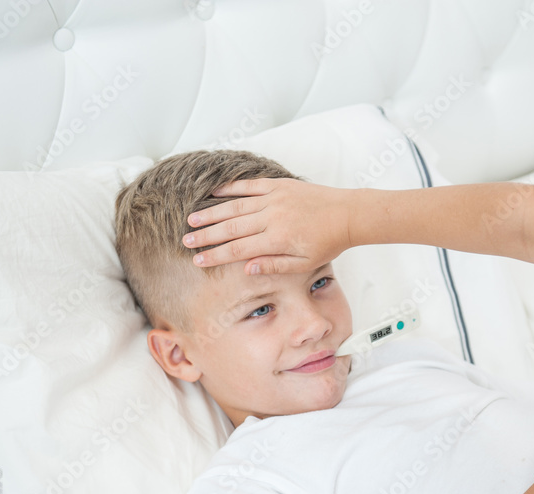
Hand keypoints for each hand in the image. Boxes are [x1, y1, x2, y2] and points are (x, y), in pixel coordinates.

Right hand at [182, 178, 353, 273]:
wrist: (347, 214)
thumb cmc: (328, 242)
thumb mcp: (304, 263)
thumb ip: (275, 265)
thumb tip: (247, 268)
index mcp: (277, 239)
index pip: (238, 249)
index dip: (215, 255)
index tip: (198, 261)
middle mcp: (271, 217)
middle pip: (230, 227)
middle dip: (206, 235)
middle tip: (186, 241)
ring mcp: (274, 199)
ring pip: (235, 206)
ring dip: (211, 213)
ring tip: (192, 219)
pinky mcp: (279, 185)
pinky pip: (249, 185)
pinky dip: (230, 188)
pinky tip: (214, 193)